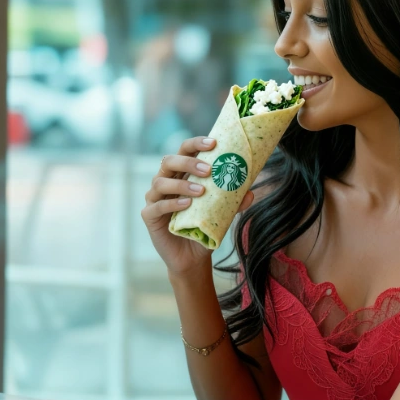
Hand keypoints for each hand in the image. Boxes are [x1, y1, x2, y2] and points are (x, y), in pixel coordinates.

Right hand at [141, 136, 254, 275]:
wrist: (193, 256)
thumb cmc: (205, 227)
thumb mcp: (223, 213)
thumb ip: (234, 202)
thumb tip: (250, 192)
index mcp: (181, 173)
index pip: (184, 150)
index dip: (196, 143)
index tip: (214, 143)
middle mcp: (165, 181)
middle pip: (169, 161)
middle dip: (189, 162)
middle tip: (208, 170)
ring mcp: (154, 198)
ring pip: (161, 182)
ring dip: (182, 184)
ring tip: (201, 191)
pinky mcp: (149, 215)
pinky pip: (157, 206)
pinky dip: (172, 203)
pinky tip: (186, 205)